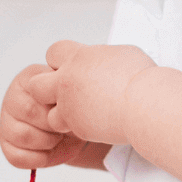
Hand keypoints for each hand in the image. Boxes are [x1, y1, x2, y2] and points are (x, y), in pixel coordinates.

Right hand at [0, 62, 92, 168]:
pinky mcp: (7, 147)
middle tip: (65, 126)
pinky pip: (17, 157)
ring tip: (59, 137)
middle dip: (54, 123)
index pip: (38, 89)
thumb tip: (68, 89)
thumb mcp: (72, 92)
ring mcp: (6, 123)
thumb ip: (68, 87)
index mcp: (28, 79)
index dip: (57, 105)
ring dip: (48, 141)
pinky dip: (39, 158)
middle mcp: (12, 99)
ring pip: (23, 135)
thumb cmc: (71, 108)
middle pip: (29, 111)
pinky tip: (50, 150)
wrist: (73, 129)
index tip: (70, 110)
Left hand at [29, 41, 154, 147]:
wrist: (146, 104)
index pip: (53, 53)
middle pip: (35, 85)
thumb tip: (100, 57)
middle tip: (65, 94)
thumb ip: (102, 56)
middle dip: (46, 89)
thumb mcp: (121, 54)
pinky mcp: (76, 126)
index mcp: (78, 57)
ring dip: (61, 114)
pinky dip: (76, 128)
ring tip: (82, 113)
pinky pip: (67, 129)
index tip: (72, 68)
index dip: (60, 61)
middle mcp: (67, 80)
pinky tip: (93, 124)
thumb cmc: (140, 77)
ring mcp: (69, 105)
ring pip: (48, 112)